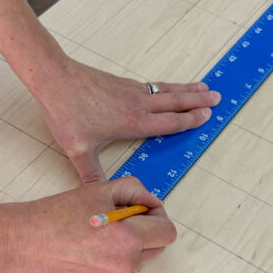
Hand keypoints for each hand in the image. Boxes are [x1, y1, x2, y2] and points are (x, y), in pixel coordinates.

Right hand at [17, 176, 175, 272]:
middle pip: (158, 246)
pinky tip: (93, 237)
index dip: (158, 215)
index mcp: (129, 240)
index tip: (142, 206)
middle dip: (148, 227)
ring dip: (133, 239)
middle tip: (122, 212)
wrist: (23, 241)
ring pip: (142, 255)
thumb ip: (134, 191)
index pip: (167, 232)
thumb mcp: (101, 189)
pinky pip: (124, 263)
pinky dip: (118, 249)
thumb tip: (150, 203)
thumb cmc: (58, 214)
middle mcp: (126, 263)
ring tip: (104, 224)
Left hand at [37, 57, 220, 182]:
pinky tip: (169, 88)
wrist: (54, 77)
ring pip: (166, 91)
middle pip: (175, 102)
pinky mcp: (122, 83)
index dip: (190, 120)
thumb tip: (98, 195)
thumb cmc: (66, 113)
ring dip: (187, 89)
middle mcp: (137, 105)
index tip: (208, 115)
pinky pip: (153, 86)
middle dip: (197, 101)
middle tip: (217, 98)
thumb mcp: (78, 150)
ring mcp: (131, 91)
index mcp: (133, 123)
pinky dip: (167, 86)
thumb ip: (91, 174)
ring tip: (205, 87)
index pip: (169, 123)